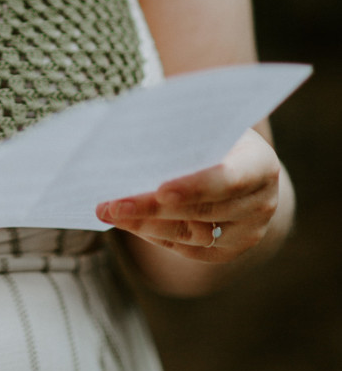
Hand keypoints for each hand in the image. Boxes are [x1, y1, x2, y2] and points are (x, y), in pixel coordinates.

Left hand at [95, 128, 280, 263]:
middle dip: (153, 208)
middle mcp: (261, 202)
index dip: (196, 186)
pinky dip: (155, 235)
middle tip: (113, 203)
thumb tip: (129, 131)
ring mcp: (248, 232)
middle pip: (203, 211)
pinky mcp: (229, 250)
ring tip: (109, 211)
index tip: (161, 190)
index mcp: (260, 162)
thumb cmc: (213, 130)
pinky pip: (188, 249)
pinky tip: (128, 222)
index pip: (230, 178)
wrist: (241, 159)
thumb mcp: (206, 120)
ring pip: (192, 235)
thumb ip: (181, 126)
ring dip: (146, 224)